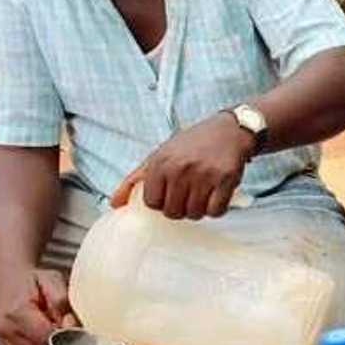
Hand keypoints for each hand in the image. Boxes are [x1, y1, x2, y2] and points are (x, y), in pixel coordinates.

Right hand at [0, 268, 78, 344]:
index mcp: (17, 312)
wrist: (8, 280)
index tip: (78, 335)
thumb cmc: (33, 280)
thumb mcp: (52, 280)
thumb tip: (69, 323)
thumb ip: (61, 300)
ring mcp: (1, 342)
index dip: (64, 339)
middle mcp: (5, 330)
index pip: (44, 337)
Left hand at [111, 112, 253, 218]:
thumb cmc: (192, 144)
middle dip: (180, 208)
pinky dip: (216, 209)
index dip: (162, 202)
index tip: (171, 194)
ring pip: (195, 213)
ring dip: (199, 210)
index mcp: (160, 163)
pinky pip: (216, 211)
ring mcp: (204, 175)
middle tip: (188, 195)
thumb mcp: (160, 154)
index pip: (152, 203)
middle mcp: (180, 169)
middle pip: (173, 212)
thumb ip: (135, 179)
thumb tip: (115, 204)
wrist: (229, 130)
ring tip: (202, 195)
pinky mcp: (225, 179)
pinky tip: (216, 197)